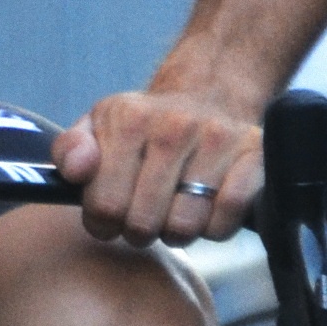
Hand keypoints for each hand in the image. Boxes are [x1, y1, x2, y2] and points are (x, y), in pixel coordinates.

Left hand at [51, 84, 260, 244]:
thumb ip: (71, 150)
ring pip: (185, 227)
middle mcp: (175, 126)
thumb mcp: (98, 125)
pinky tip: (205, 210)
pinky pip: (226, 220)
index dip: (102, 223)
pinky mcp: (255, 157)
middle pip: (144, 223)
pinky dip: (213, 228)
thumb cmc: (146, 125)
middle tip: (142, 217)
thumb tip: (77, 172)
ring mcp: (218, 141)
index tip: (108, 216)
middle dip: (138, 231)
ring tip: (172, 212)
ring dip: (176, 232)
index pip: (105, 205)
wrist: (210, 93)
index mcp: (129, 120)